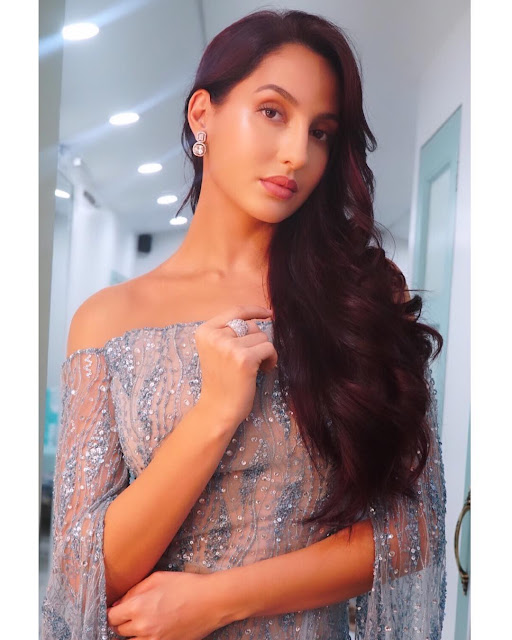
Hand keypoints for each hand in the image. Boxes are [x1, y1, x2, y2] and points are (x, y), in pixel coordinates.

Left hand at [106, 570, 226, 639]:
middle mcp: (143, 628)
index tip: (116, 608)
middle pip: (118, 631)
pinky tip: (153, 628)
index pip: (111, 617)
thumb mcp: (158, 578)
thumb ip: (134, 590)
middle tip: (130, 612)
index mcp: (139, 607)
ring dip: (132, 633)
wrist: (211, 602)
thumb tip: (119, 602)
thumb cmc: (186, 585)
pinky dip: (145, 638)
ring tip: (142, 621)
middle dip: (121, 622)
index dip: (112, 612)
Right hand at [194, 305, 276, 426]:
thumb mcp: (217, 350)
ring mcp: (229, 347)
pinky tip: (264, 370)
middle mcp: (215, 336)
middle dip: (256, 341)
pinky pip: (269, 348)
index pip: (235, 311)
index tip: (268, 314)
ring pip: (262, 337)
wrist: (217, 408)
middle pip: (251, 326)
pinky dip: (271, 359)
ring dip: (263, 352)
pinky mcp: (244, 359)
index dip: (254, 311)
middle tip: (250, 360)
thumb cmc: (222, 380)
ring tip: (255, 367)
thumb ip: (230, 332)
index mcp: (205, 331)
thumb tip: (258, 319)